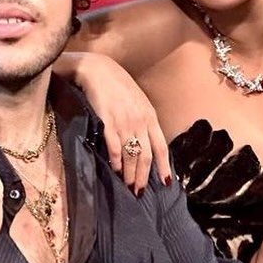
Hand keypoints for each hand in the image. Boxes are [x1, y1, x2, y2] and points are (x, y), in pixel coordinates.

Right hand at [73, 53, 170, 193]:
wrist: (97, 70)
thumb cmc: (116, 85)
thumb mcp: (137, 101)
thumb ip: (142, 120)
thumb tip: (144, 141)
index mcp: (150, 117)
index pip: (160, 147)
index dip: (163, 167)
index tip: (165, 184)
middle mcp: (140, 122)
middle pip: (145, 156)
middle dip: (143, 177)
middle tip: (139, 192)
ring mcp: (124, 123)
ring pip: (131, 155)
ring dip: (129, 174)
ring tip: (127, 187)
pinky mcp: (107, 122)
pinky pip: (114, 147)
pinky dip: (115, 161)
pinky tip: (114, 170)